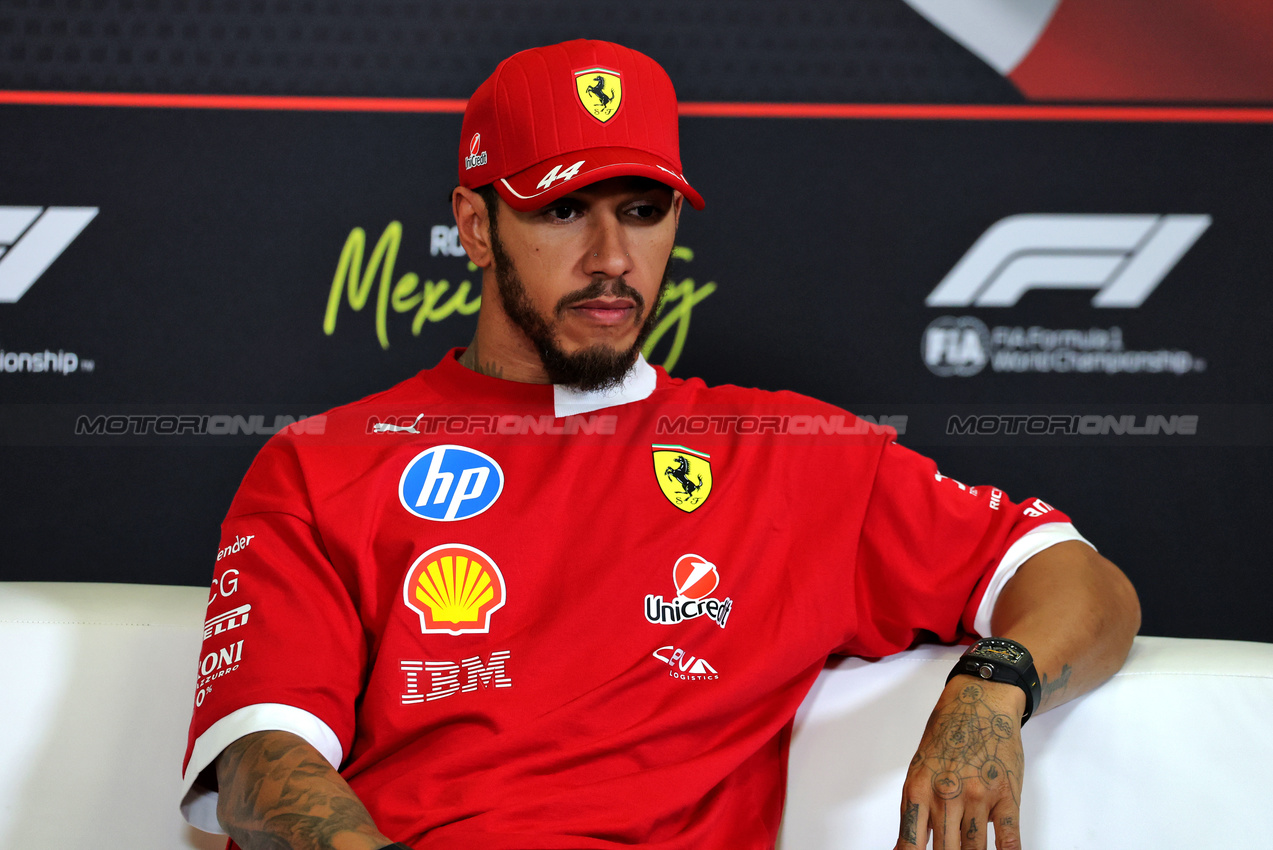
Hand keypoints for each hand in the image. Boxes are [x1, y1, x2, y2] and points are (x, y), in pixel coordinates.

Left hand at [894, 677, 1024, 849]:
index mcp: (920, 790)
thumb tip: (906, 847)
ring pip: (974, 849)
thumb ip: (914, 810)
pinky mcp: (1006, 797)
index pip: (911, 843)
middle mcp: (947, 796)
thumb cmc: (946, 737)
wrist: (979, 704)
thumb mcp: (918, 770)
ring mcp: (979, 797)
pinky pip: (1008, 837)